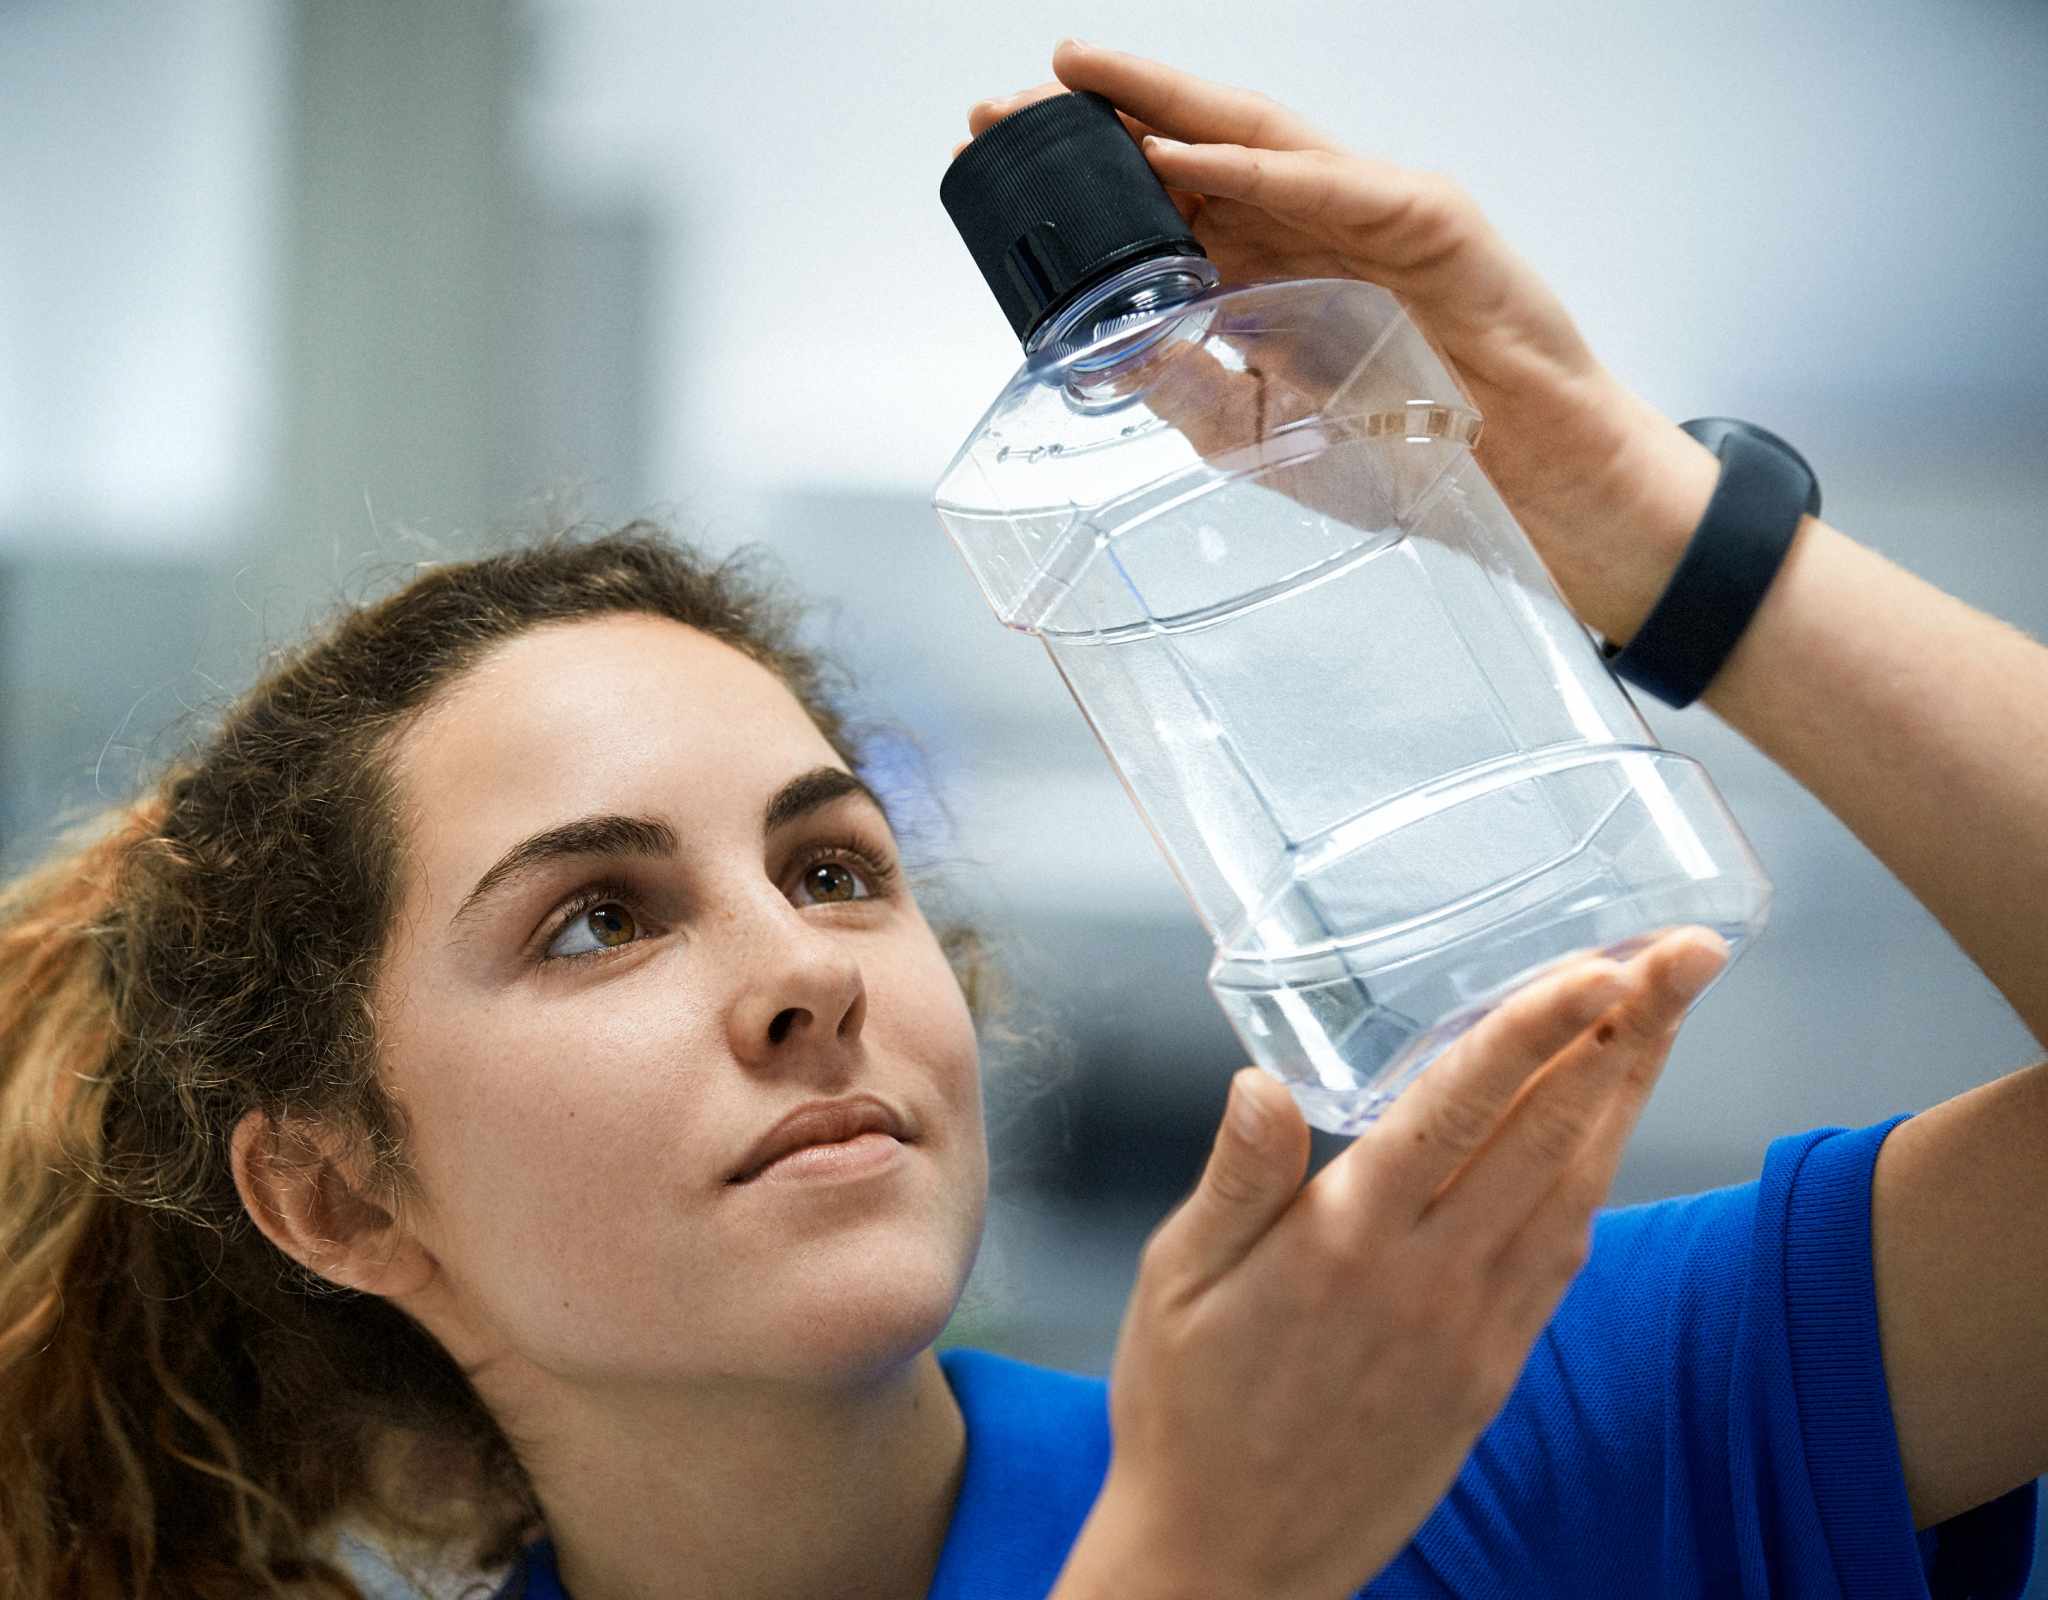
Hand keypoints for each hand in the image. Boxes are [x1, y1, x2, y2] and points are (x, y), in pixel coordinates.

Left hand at [959, 43, 1720, 648]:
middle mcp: (1304, 228)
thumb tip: (1092, 349)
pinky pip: (1327, 177)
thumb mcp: (1261, 431)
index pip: (1156, 209)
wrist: (1528, 488)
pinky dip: (1253, 162)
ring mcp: (1362, 212)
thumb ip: (1183, 384)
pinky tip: (1181, 150)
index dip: (1079, 185)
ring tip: (1078, 84)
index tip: (990, 167)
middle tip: (1001, 109)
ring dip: (1158, 109)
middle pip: (1186, 155)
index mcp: (1264, 274)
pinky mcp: (1423, 215)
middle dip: (1094, 126)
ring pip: (1250, 137)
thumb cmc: (1409, 454)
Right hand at [1053, 927, 1727, 1599]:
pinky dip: (1595, 1180)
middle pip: (1552, 1135)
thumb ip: (1235, 1180)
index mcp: (1346, 1243)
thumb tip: (1262, 1082)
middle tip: (1685, 954)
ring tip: (1666, 1015)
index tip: (1604, 966)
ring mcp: (1475, 1332)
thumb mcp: (1176, 1284)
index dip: (1538, 1030)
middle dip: (1626, 1034)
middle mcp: (1430, 1280)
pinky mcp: (1492, 1374)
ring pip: (1576, 1190)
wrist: (1231, 1564)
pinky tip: (1608, 1133)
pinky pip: (1562, 1259)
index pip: (1463, 1111)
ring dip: (1628, 1095)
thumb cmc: (1186, 1413)